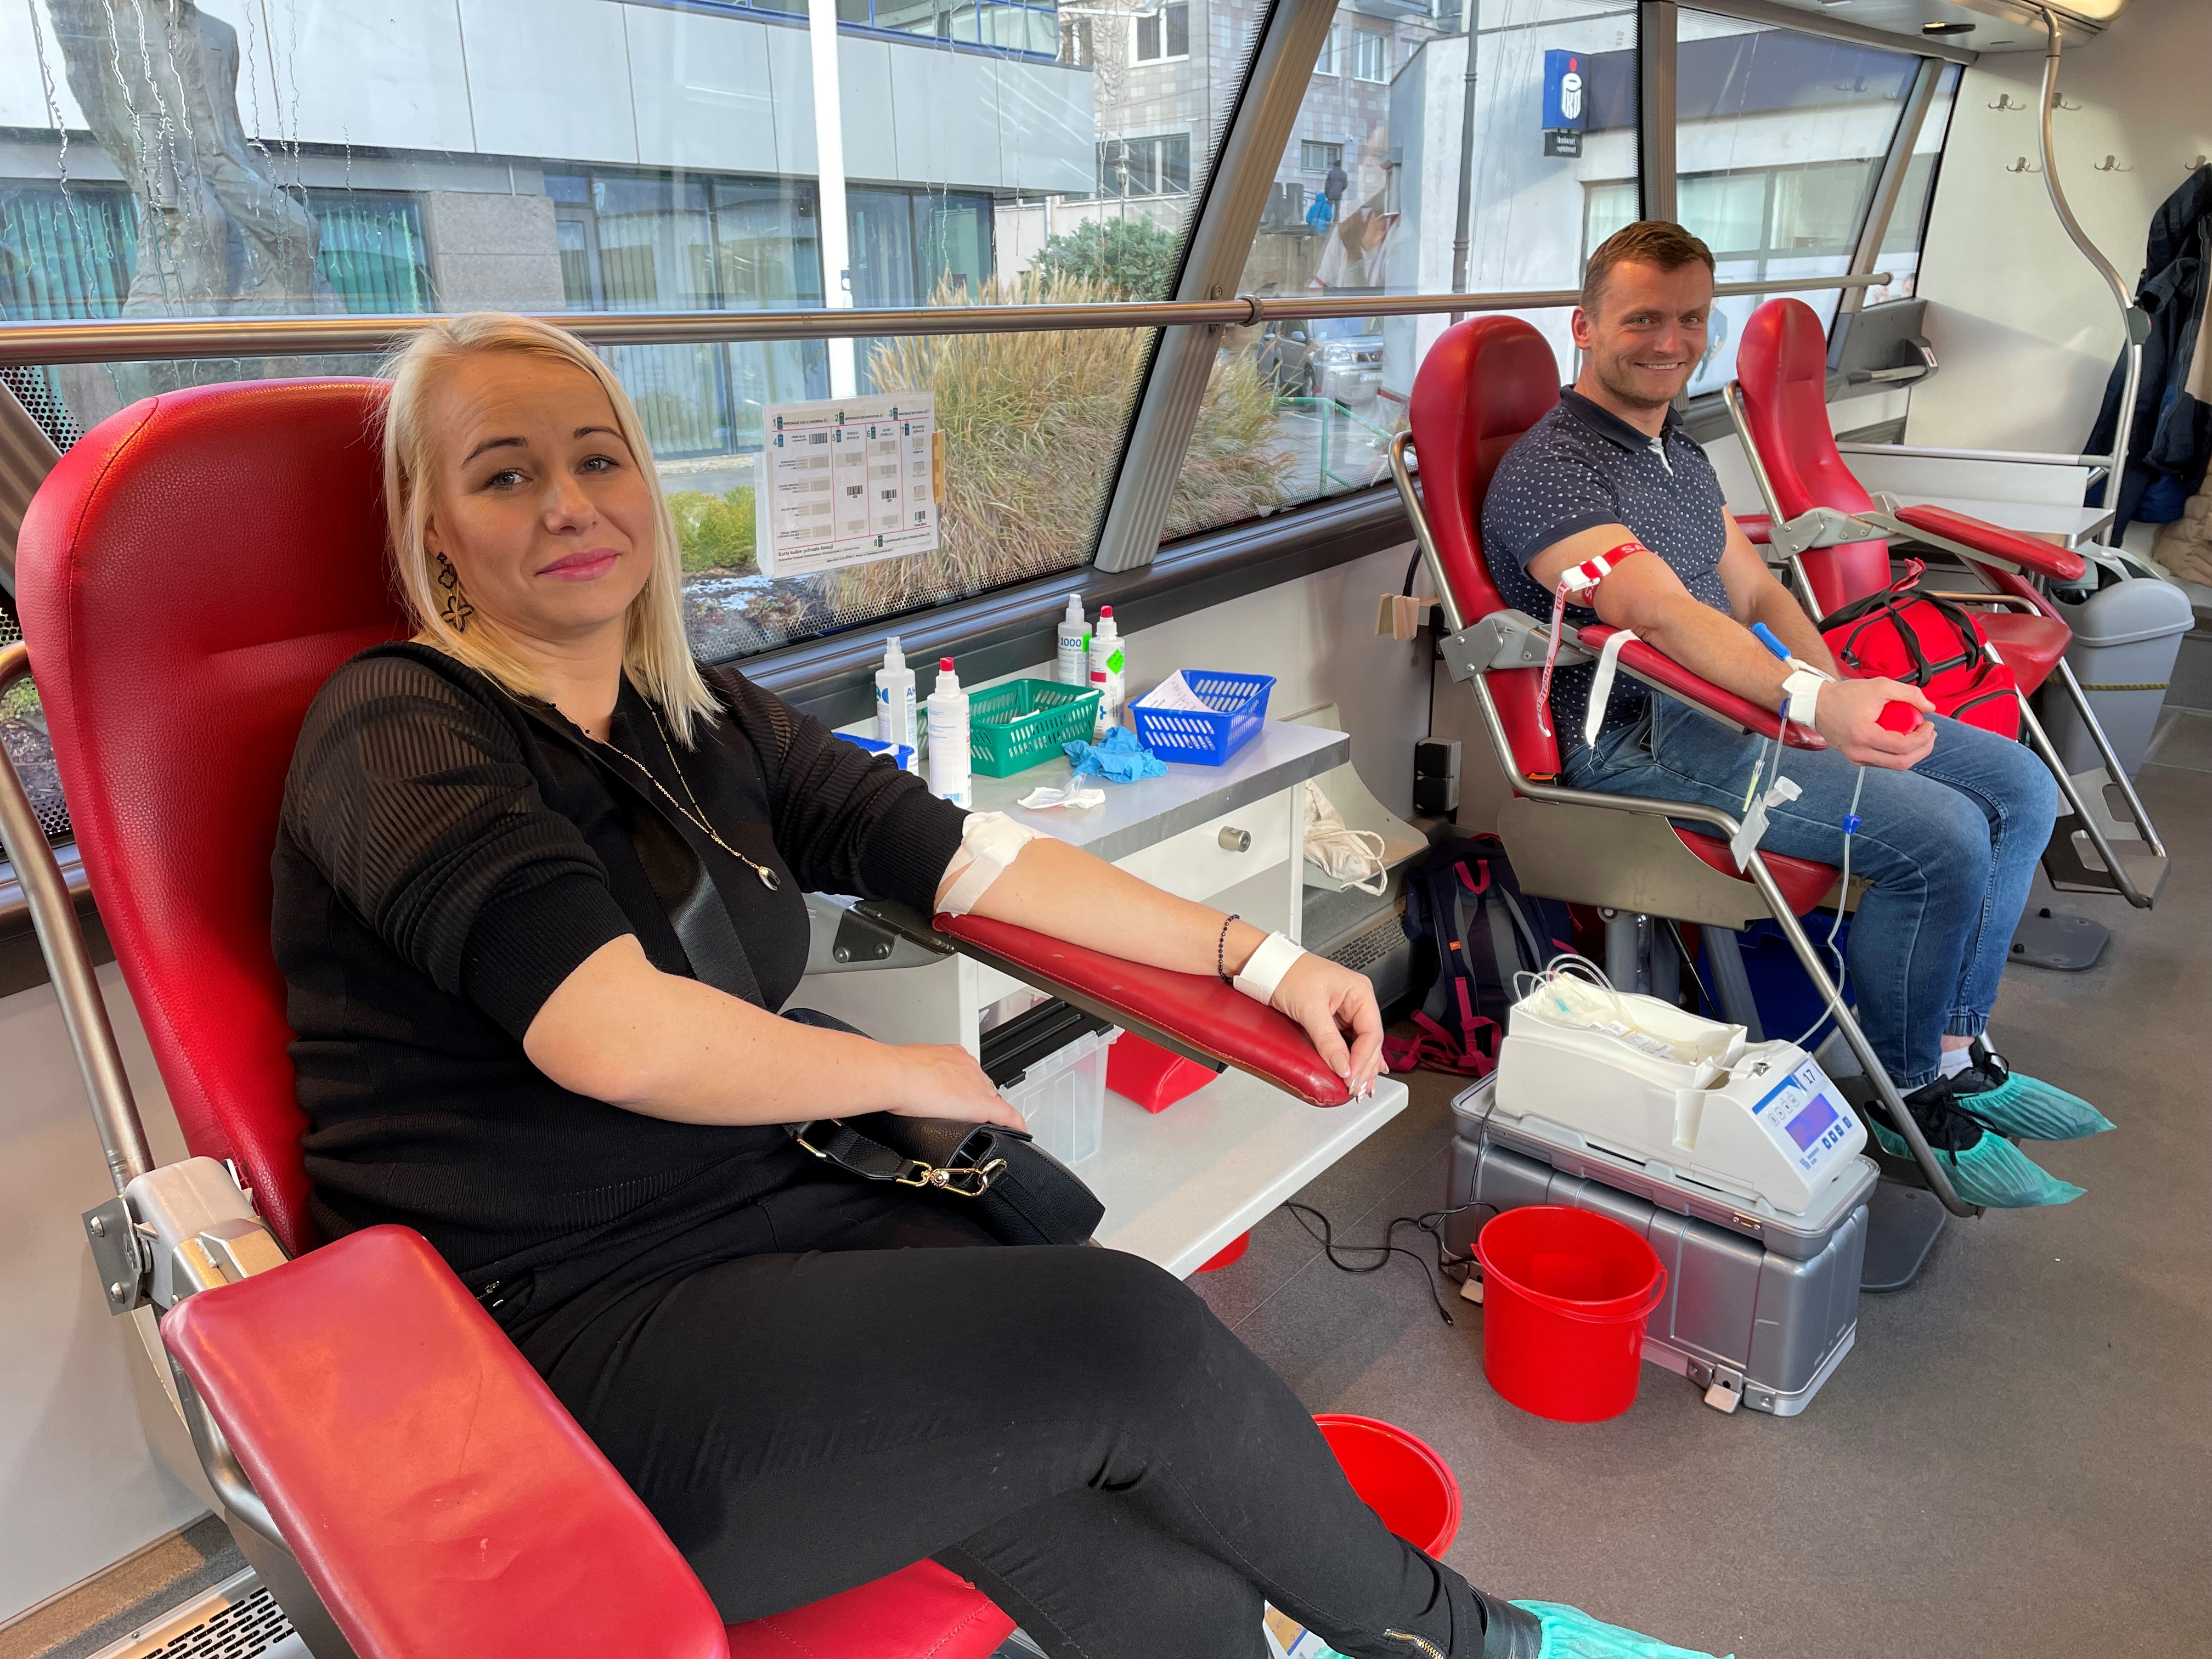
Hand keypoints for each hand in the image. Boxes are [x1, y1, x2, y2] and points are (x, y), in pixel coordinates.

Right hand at [889, 1043, 1027, 1130]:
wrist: (897, 1076)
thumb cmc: (896, 1072)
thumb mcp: (910, 1066)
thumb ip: (917, 1073)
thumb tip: (908, 1083)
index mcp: (952, 1055)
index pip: (968, 1073)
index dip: (966, 1087)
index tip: (961, 1095)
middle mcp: (968, 1066)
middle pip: (981, 1086)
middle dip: (975, 1099)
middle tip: (962, 1113)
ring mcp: (975, 1084)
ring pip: (990, 1099)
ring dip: (987, 1111)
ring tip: (978, 1124)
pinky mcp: (980, 1104)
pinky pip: (1005, 1114)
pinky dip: (1013, 1123)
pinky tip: (1019, 1130)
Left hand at [1271, 954, 1383, 1097]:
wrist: (1268, 966)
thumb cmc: (1288, 974)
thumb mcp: (1310, 1008)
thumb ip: (1328, 1040)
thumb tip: (1342, 1066)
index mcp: (1359, 992)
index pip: (1371, 1032)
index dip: (1364, 1059)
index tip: (1351, 1077)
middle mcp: (1357, 1001)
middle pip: (1370, 1041)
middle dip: (1365, 1067)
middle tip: (1357, 1089)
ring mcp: (1346, 1010)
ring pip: (1361, 1044)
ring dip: (1362, 1066)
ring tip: (1361, 1088)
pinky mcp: (1334, 1018)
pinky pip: (1348, 1041)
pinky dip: (1351, 1058)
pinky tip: (1356, 1071)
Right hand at [1812, 676, 1936, 769]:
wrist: (1817, 704)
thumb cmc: (1845, 695)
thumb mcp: (1880, 686)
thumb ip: (1909, 694)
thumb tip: (1929, 707)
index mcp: (1864, 735)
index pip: (1903, 746)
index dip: (1923, 737)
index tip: (1929, 725)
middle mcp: (1859, 752)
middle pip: (1902, 763)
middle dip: (1922, 750)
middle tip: (1929, 735)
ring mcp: (1856, 758)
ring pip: (1893, 765)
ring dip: (1912, 753)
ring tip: (1919, 737)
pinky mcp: (1855, 758)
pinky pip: (1883, 762)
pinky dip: (1897, 754)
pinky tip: (1902, 740)